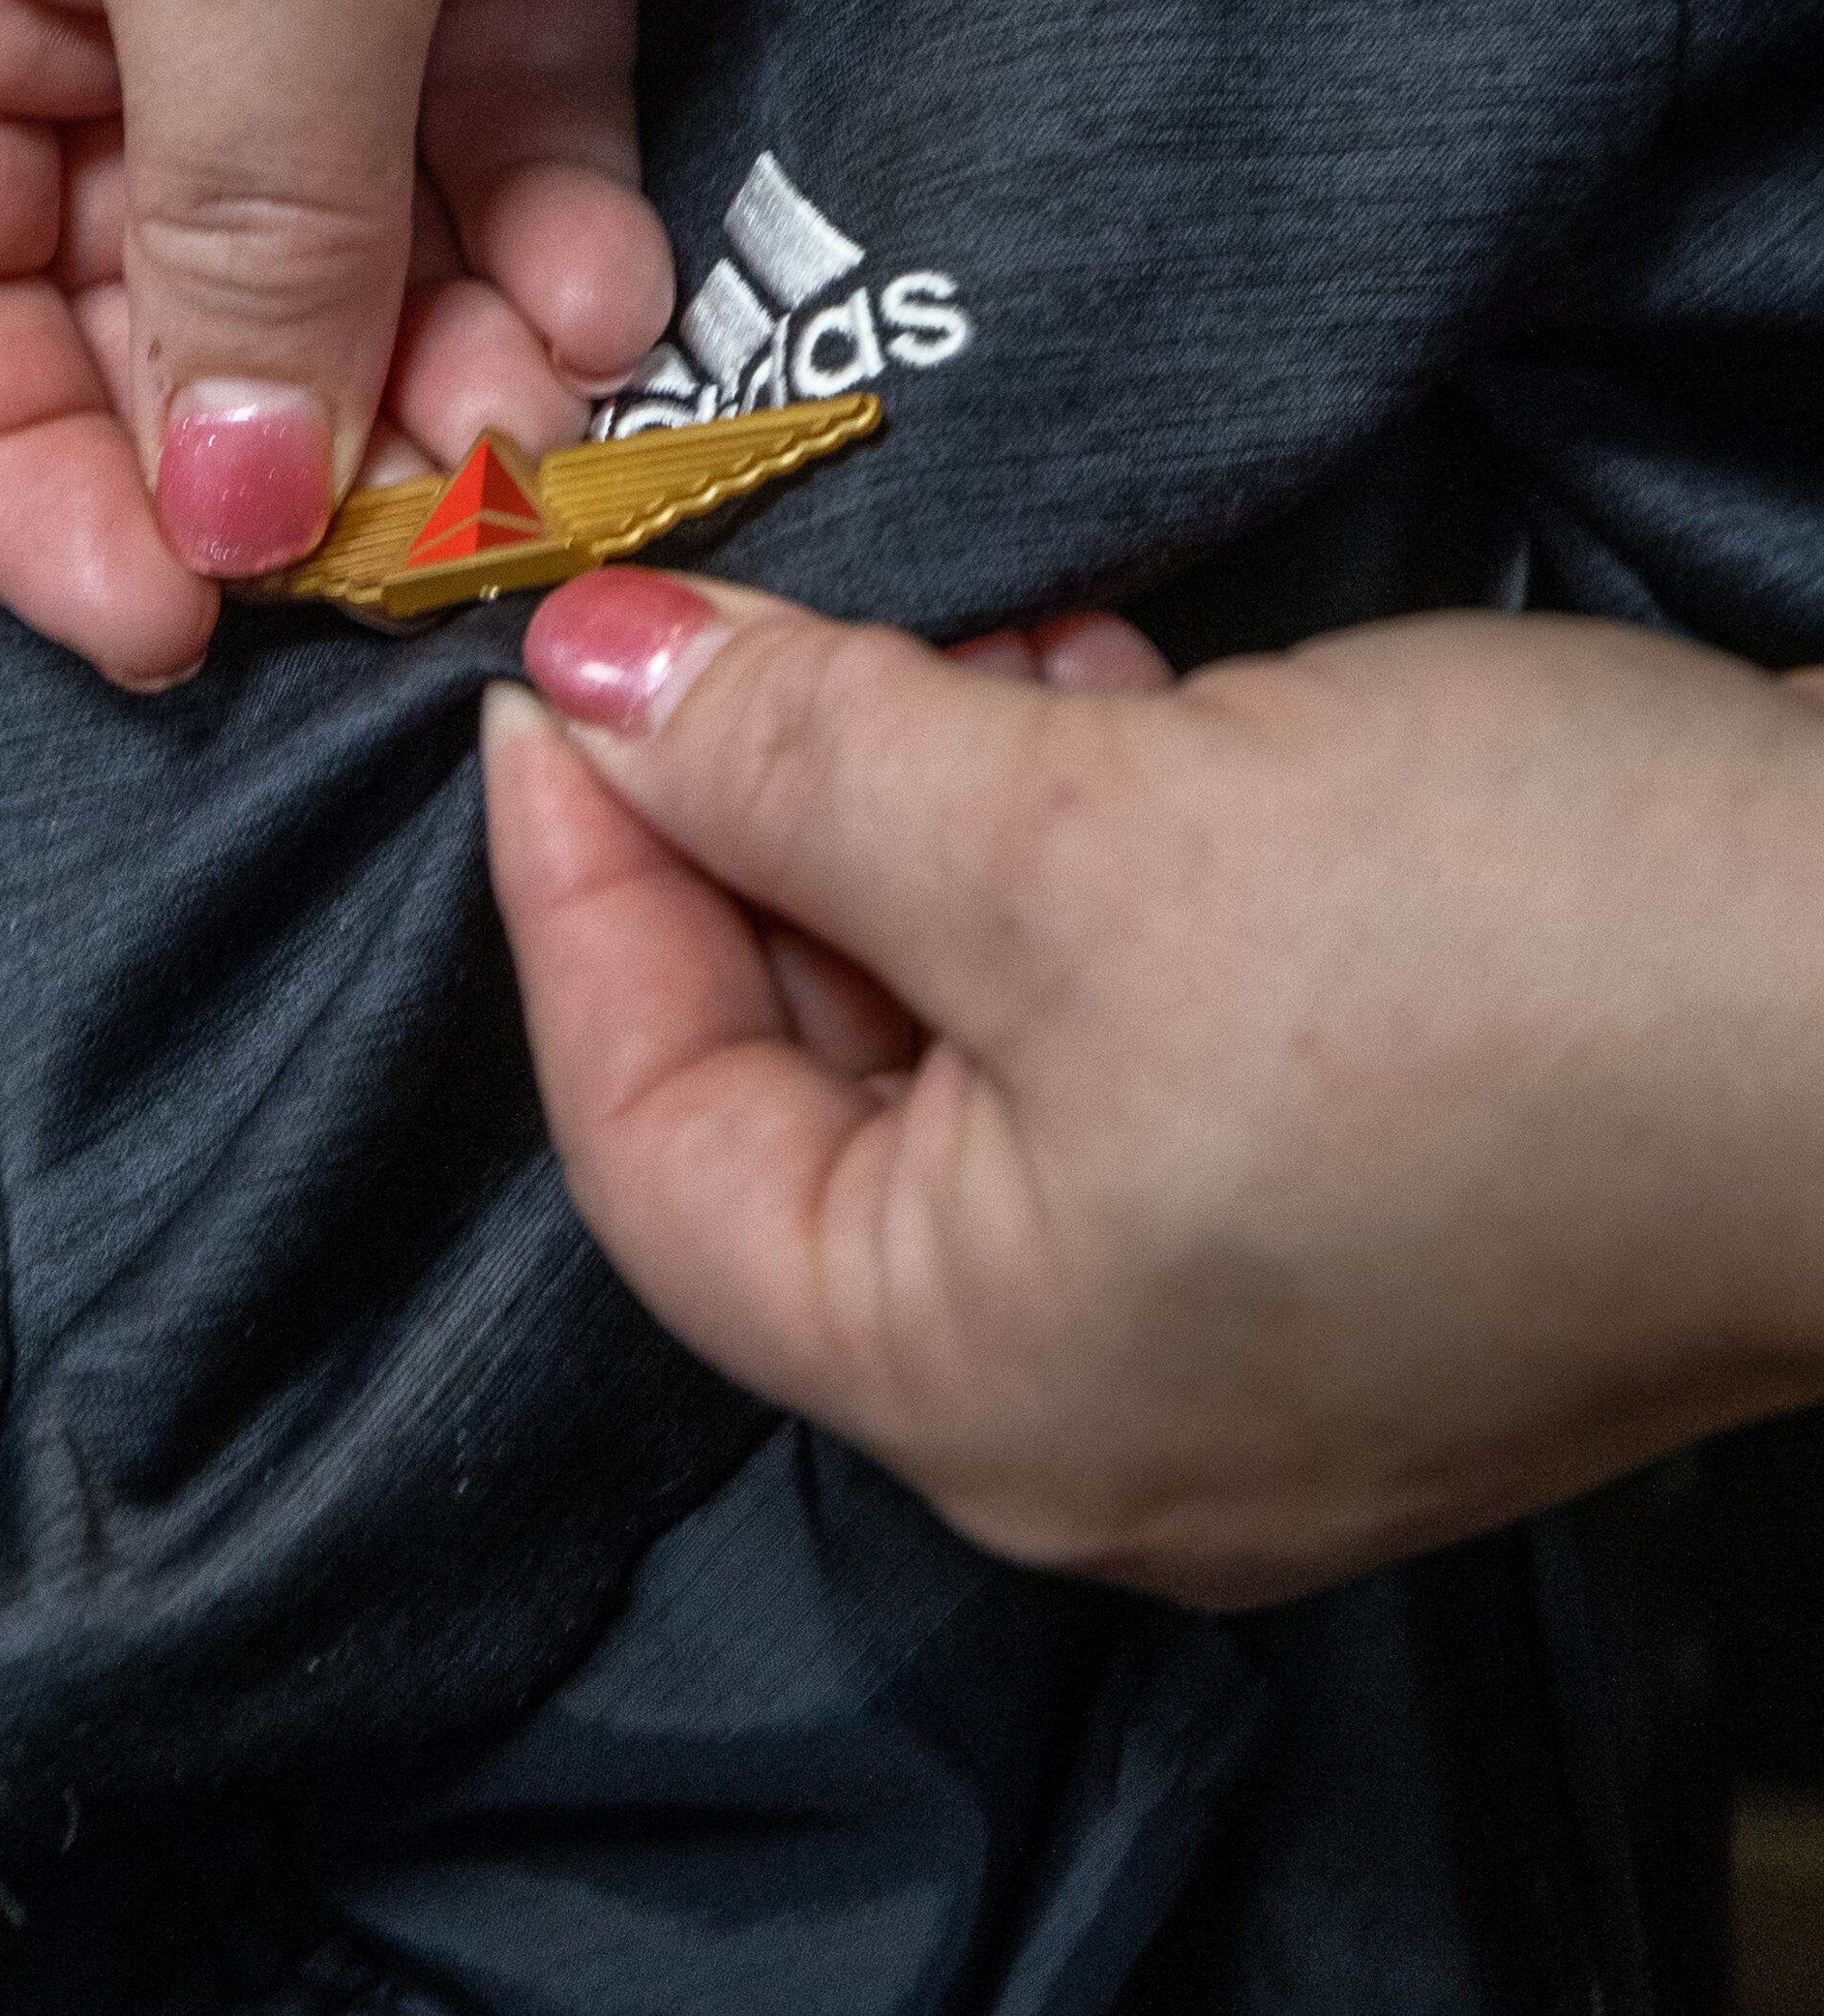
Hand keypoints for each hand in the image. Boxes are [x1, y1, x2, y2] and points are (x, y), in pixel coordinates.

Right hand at [0, 0, 931, 681]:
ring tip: (551, 407)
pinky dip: (546, 240)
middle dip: (256, 425)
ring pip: (327, 230)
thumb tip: (212, 515)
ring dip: (432, 361)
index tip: (169, 624)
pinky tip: (622, 293)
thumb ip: (230, 226)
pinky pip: (490, 138)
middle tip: (417, 545)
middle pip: (112, 269)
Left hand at [482, 579, 1823, 1601]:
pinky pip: (1134, 1053)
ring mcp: (1255, 1341)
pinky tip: (1127, 712)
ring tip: (983, 642)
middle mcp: (1096, 1418)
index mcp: (980, 1390)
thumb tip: (588, 683)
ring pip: (977, 1054)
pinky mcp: (1378, 1227)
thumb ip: (794, 759)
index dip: (574, 886)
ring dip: (932, 826)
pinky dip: (1085, 876)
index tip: (549, 670)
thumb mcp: (1072, 824)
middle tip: (751, 624)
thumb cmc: (1491, 961)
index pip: (650, 1143)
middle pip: (805, 1103)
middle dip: (765, 835)